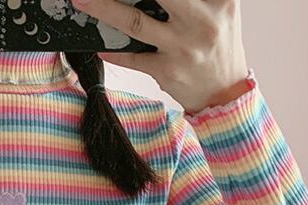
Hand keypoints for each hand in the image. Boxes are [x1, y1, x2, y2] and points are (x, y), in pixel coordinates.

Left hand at [72, 0, 249, 113]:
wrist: (224, 91)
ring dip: (103, 9)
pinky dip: (113, 51)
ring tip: (82, 0)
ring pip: (135, 22)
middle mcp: (202, 20)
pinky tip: (99, 44)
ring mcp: (183, 47)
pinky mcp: (167, 71)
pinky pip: (132, 57)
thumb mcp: (219, 7)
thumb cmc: (216, 43)